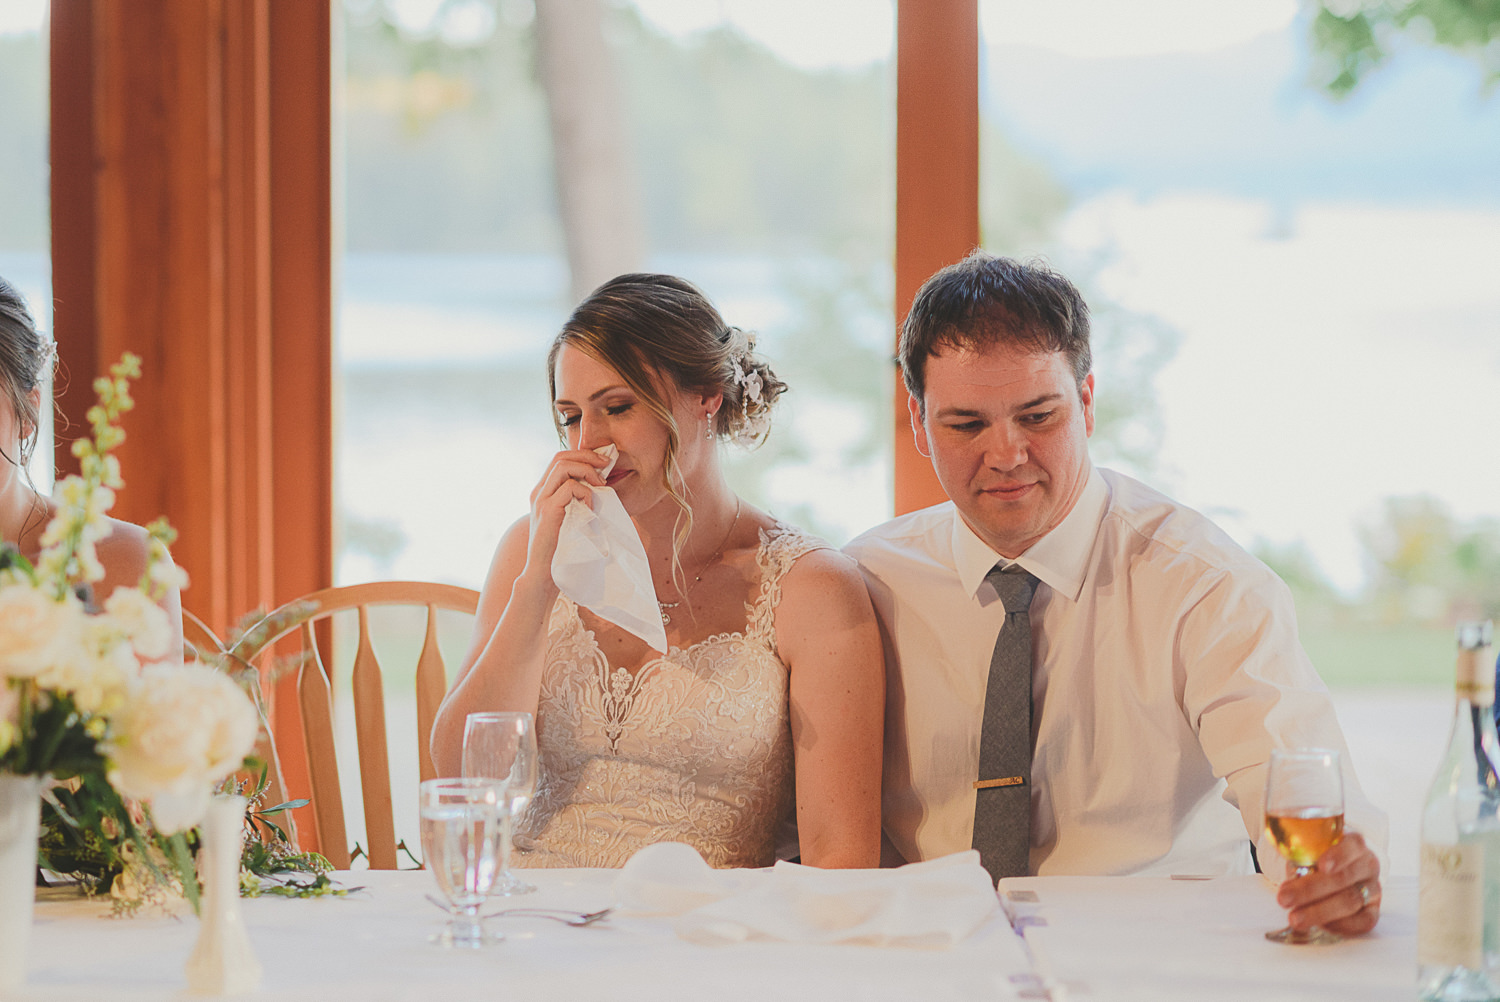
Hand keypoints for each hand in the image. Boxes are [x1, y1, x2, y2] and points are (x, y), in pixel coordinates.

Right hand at [524, 448, 609, 570]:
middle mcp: (538, 493)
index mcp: (543, 492)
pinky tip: (591, 508)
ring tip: (600, 485)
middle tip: (606, 466)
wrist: (544, 574)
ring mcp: (541, 501)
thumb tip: (600, 485)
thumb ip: (577, 501)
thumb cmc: (562, 549)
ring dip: (587, 471)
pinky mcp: (547, 511)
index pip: (560, 459)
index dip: (582, 454)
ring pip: (563, 466)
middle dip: (587, 456)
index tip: (603, 462)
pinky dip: (585, 493)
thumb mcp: (570, 518)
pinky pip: (569, 488)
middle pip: (561, 457)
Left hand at [1275, 831, 1380, 935]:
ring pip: (1350, 901)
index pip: (1352, 846)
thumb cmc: (1317, 858)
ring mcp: (1373, 888)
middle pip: (1343, 878)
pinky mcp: (1372, 910)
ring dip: (1319, 911)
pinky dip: (1340, 925)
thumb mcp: (1309, 850)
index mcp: (1354, 844)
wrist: (1332, 871)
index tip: (1321, 866)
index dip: (1338, 855)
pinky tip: (1321, 926)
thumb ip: (1302, 857)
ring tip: (1295, 918)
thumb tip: (1289, 874)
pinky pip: (1363, 921)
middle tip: (1284, 899)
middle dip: (1310, 890)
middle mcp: (1367, 865)